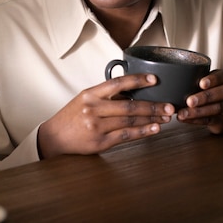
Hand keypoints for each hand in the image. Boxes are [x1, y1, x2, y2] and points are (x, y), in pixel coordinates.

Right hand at [38, 73, 174, 157]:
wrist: (53, 137)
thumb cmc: (71, 116)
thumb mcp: (84, 99)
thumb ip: (105, 95)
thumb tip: (132, 91)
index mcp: (90, 94)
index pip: (118, 83)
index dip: (137, 80)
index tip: (154, 80)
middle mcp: (93, 109)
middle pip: (129, 105)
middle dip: (152, 106)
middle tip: (169, 106)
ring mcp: (96, 126)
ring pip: (130, 120)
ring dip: (151, 119)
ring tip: (165, 117)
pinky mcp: (100, 142)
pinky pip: (126, 136)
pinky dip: (142, 132)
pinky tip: (153, 129)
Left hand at [177, 69, 222, 133]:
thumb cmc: (211, 90)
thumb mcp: (208, 81)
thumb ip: (196, 77)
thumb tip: (171, 76)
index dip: (214, 79)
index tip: (201, 83)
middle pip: (222, 93)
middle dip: (205, 97)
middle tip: (189, 101)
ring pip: (215, 108)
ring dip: (197, 112)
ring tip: (182, 113)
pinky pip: (209, 121)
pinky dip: (195, 120)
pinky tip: (184, 118)